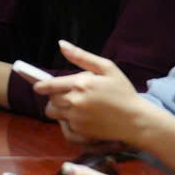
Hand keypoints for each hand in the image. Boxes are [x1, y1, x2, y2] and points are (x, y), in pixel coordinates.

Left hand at [34, 41, 149, 147]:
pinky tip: (83, 117)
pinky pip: (65, 125)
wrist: (137, 120)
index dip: (41, 85)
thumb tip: (61, 44)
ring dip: (58, 109)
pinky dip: (70, 121)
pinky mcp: (80, 131)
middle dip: (54, 96)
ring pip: (54, 113)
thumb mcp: (107, 68)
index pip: (49, 85)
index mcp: (80, 84)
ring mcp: (76, 118)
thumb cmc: (123, 92)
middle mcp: (75, 102)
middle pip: (50, 99)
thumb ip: (82, 56)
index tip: (38, 85)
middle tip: (67, 94)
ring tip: (72, 105)